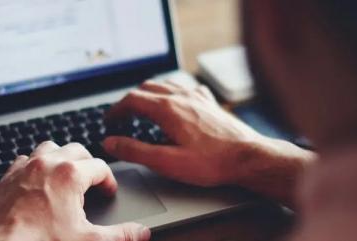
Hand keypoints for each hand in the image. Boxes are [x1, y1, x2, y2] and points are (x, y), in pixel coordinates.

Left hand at [0, 141, 150, 240]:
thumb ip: (120, 236)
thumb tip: (140, 233)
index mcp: (70, 175)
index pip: (100, 167)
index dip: (109, 181)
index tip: (108, 192)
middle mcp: (46, 164)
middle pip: (76, 150)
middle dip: (87, 163)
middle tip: (92, 181)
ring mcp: (24, 169)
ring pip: (48, 148)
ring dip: (60, 158)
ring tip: (66, 175)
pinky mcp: (6, 178)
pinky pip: (24, 160)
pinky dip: (34, 166)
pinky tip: (37, 182)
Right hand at [104, 80, 313, 203]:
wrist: (248, 158)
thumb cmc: (211, 163)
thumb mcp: (166, 162)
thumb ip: (135, 151)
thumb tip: (111, 143)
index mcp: (167, 109)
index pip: (131, 100)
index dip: (115, 110)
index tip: (108, 121)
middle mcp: (182, 96)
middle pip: (146, 89)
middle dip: (130, 101)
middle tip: (122, 117)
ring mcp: (197, 97)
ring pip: (165, 85)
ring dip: (149, 94)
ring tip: (142, 109)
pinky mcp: (210, 103)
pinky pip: (185, 88)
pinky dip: (172, 92)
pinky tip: (175, 102)